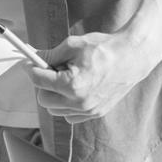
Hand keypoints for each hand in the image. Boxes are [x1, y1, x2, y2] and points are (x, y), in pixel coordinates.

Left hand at [31, 29, 161, 121]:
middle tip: (50, 70)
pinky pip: (70, 115)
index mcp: (72, 84)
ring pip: (55, 110)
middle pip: (43, 99)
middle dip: (43, 84)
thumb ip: (51, 54)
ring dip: (54, 95)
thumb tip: (34, 58)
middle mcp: (79, 102)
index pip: (39, 81)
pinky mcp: (96, 113)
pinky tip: (75, 88)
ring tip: (66, 78)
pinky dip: (67, 104)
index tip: (29, 64)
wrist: (132, 56)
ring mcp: (88, 110)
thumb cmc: (104, 49)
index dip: (31, 69)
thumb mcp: (73, 45)